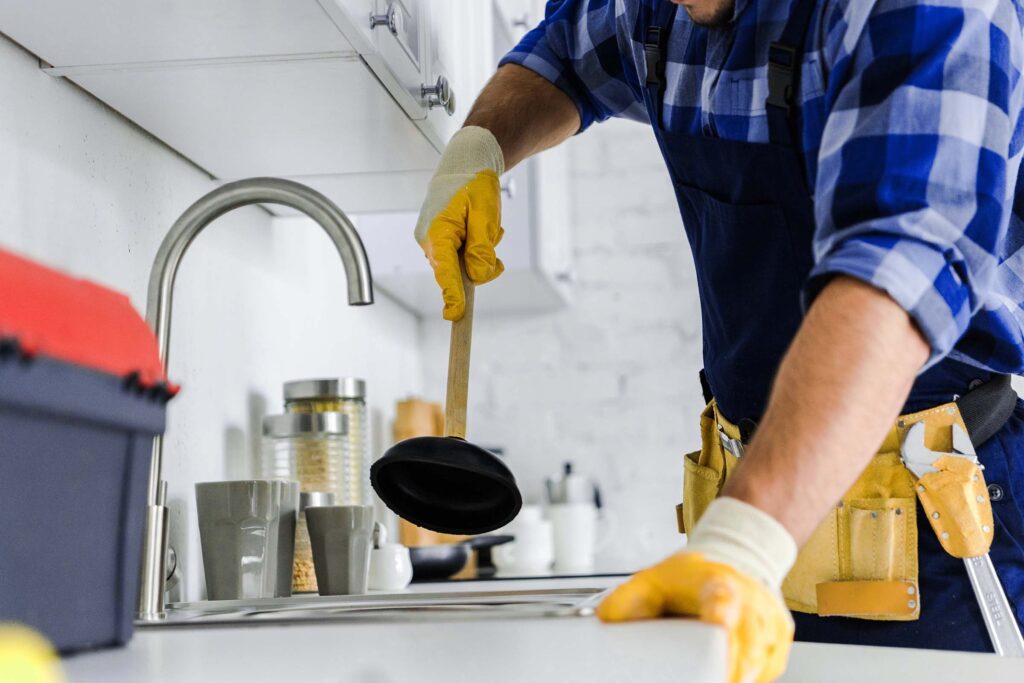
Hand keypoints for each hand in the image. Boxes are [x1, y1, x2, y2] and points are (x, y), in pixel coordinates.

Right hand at [415, 126, 505, 320]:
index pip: (446, 272)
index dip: (453, 296)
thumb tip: (479, 275)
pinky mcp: (438, 241)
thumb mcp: (485, 215)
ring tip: (487, 226)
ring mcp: (432, 241)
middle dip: (479, 264)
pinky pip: (460, 256)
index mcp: (438, 233)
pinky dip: (474, 247)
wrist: (465, 164)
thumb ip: (482, 248)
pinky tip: (481, 228)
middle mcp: (429, 240)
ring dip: (479, 252)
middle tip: (494, 237)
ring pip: (460, 264)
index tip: (455, 315)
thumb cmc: (474, 184)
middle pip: (456, 272)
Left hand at [597, 552, 792, 682]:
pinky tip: (732, 675)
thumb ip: (627, 600)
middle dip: (734, 666)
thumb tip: (607, 620)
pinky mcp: (780, 637)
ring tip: (721, 678)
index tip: (720, 624)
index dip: (723, 613)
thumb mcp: (652, 580)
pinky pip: (772, 665)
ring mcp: (769, 617)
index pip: (722, 597)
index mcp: (716, 582)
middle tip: (718, 679)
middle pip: (750, 638)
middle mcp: (749, 598)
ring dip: (743, 673)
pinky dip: (753, 676)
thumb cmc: (691, 577)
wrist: (731, 561)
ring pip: (765, 656)